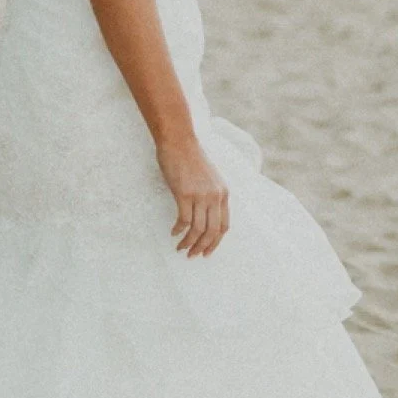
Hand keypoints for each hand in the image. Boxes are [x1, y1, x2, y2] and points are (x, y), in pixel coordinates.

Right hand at [157, 134, 229, 256]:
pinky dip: (178, 230)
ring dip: (189, 243)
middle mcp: (215, 196)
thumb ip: (211, 195)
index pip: (224, 225)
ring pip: (198, 229)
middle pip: (212, 231)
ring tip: (180, 248)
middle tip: (192, 255)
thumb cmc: (191, 158)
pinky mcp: (185, 194)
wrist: (179, 141)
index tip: (207, 251)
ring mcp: (201, 195)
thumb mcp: (209, 178)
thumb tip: (205, 215)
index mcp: (223, 193)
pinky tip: (173, 233)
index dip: (216, 241)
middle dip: (203, 247)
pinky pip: (183, 220)